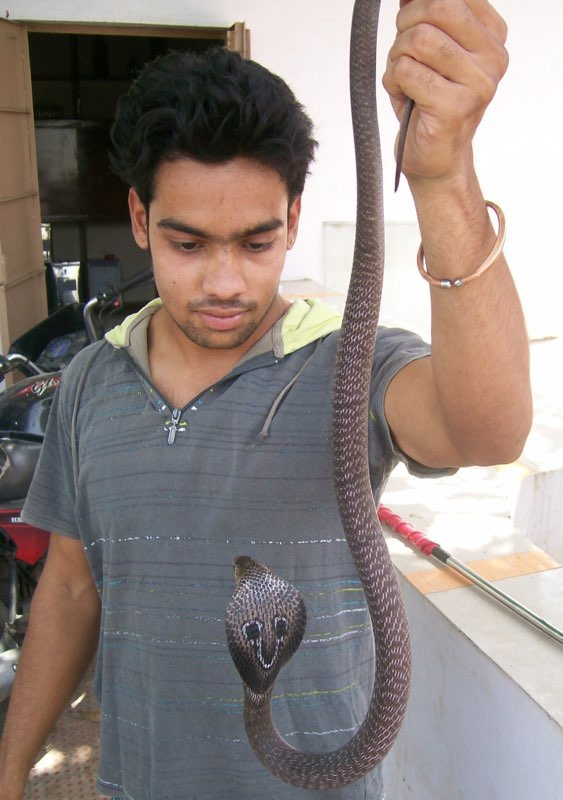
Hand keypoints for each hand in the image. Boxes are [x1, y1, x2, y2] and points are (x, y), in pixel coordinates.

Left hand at [382, 0, 507, 183]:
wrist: (435, 158)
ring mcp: (478, 84)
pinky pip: (406, 71)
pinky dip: (392, 81)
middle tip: (402, 51)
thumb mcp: (431, 51)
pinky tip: (403, 97)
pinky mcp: (455, 107)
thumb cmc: (429, 103)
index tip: (410, 22)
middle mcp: (493, 58)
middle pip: (438, 8)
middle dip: (406, 25)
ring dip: (397, 57)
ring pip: (419, 39)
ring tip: (403, 78)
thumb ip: (427, 17)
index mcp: (493, 36)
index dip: (420, 3)